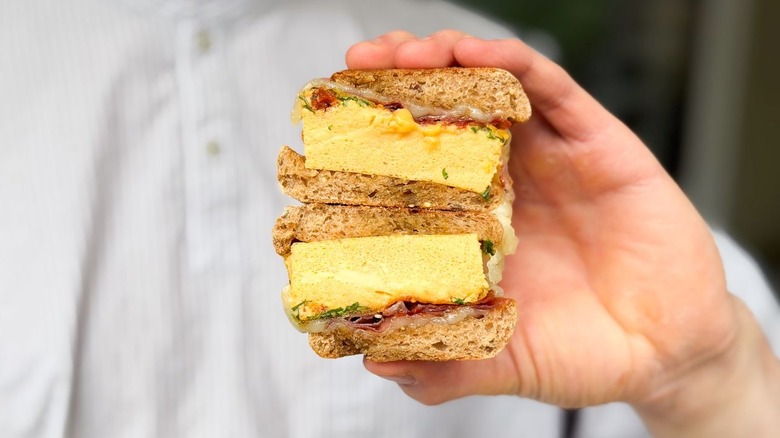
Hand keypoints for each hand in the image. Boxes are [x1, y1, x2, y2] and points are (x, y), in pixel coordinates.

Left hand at [347, 30, 779, 435]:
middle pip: (447, 111)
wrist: (667, 355)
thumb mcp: (502, 362)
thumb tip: (379, 362)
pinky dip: (513, 63)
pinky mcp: (599, 142)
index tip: (334, 125)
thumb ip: (444, 366)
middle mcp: (508, 179)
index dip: (375, 137)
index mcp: (476, 222)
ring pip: (493, 86)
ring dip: (445, 58)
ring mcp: (551, 157)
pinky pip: (554, 89)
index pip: (417, 163)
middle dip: (400, 80)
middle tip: (359, 63)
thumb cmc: (582, 354)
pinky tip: (475, 54)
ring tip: (405, 53)